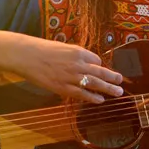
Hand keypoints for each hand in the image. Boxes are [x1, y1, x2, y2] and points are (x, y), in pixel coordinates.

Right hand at [0, 30, 123, 103]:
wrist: (26, 56)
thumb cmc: (42, 50)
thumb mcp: (63, 48)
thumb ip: (75, 55)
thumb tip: (87, 63)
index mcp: (78, 51)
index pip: (96, 59)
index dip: (100, 66)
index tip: (103, 70)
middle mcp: (78, 63)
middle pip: (100, 72)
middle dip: (112, 77)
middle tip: (121, 81)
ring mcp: (71, 76)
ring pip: (94, 83)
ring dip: (108, 88)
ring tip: (118, 92)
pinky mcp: (63, 87)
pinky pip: (82, 94)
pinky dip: (92, 97)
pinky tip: (101, 100)